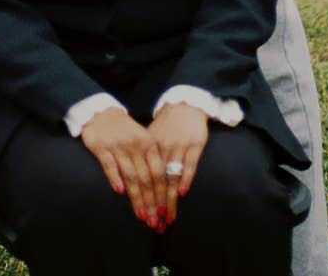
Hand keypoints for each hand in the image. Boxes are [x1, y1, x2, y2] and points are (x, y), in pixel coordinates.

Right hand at [80, 108, 169, 229]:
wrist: (103, 113)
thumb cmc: (126, 130)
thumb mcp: (143, 140)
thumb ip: (151, 161)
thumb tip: (163, 189)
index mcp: (149, 144)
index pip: (158, 173)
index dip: (162, 194)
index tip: (164, 212)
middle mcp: (135, 146)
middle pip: (146, 178)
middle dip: (150, 202)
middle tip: (153, 221)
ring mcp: (119, 147)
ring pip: (130, 176)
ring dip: (136, 198)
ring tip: (141, 215)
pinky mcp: (102, 148)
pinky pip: (110, 166)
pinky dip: (115, 178)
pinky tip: (120, 192)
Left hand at [147, 102, 208, 224]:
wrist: (185, 103)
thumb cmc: (167, 123)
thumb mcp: (152, 137)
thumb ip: (145, 156)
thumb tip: (133, 178)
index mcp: (149, 147)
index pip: (145, 177)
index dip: (144, 199)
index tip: (143, 217)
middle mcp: (162, 148)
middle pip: (157, 181)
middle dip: (156, 205)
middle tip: (156, 225)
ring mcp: (178, 146)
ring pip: (171, 176)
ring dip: (169, 199)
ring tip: (168, 217)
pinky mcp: (194, 144)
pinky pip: (189, 164)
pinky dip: (185, 179)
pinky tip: (181, 194)